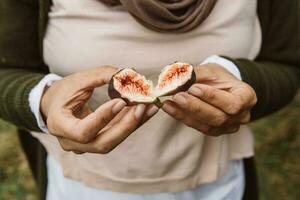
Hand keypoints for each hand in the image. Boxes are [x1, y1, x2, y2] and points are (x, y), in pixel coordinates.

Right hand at [41, 66, 158, 153]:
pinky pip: (116, 136)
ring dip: (132, 125)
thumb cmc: (63, 91)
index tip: (121, 101)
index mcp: (59, 125)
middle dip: (125, 126)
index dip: (103, 118)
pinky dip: (131, 124)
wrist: (54, 106)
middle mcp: (71, 142)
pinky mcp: (96, 142)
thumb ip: (101, 75)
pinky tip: (146, 111)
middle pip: (102, 143)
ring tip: (150, 108)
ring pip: (112, 141)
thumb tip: (129, 73)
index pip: (83, 131)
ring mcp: (84, 146)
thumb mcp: (78, 80)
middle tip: (143, 107)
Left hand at [162, 63, 256, 135]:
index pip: (232, 103)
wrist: (220, 87)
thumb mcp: (211, 70)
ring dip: (185, 114)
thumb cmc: (218, 77)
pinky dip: (182, 117)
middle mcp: (241, 116)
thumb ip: (195, 73)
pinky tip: (169, 108)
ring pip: (207, 125)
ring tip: (169, 103)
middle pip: (219, 117)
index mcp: (247, 97)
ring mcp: (228, 126)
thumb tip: (175, 76)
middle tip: (177, 96)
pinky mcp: (214, 131)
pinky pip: (198, 127)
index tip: (194, 88)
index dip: (213, 97)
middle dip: (196, 107)